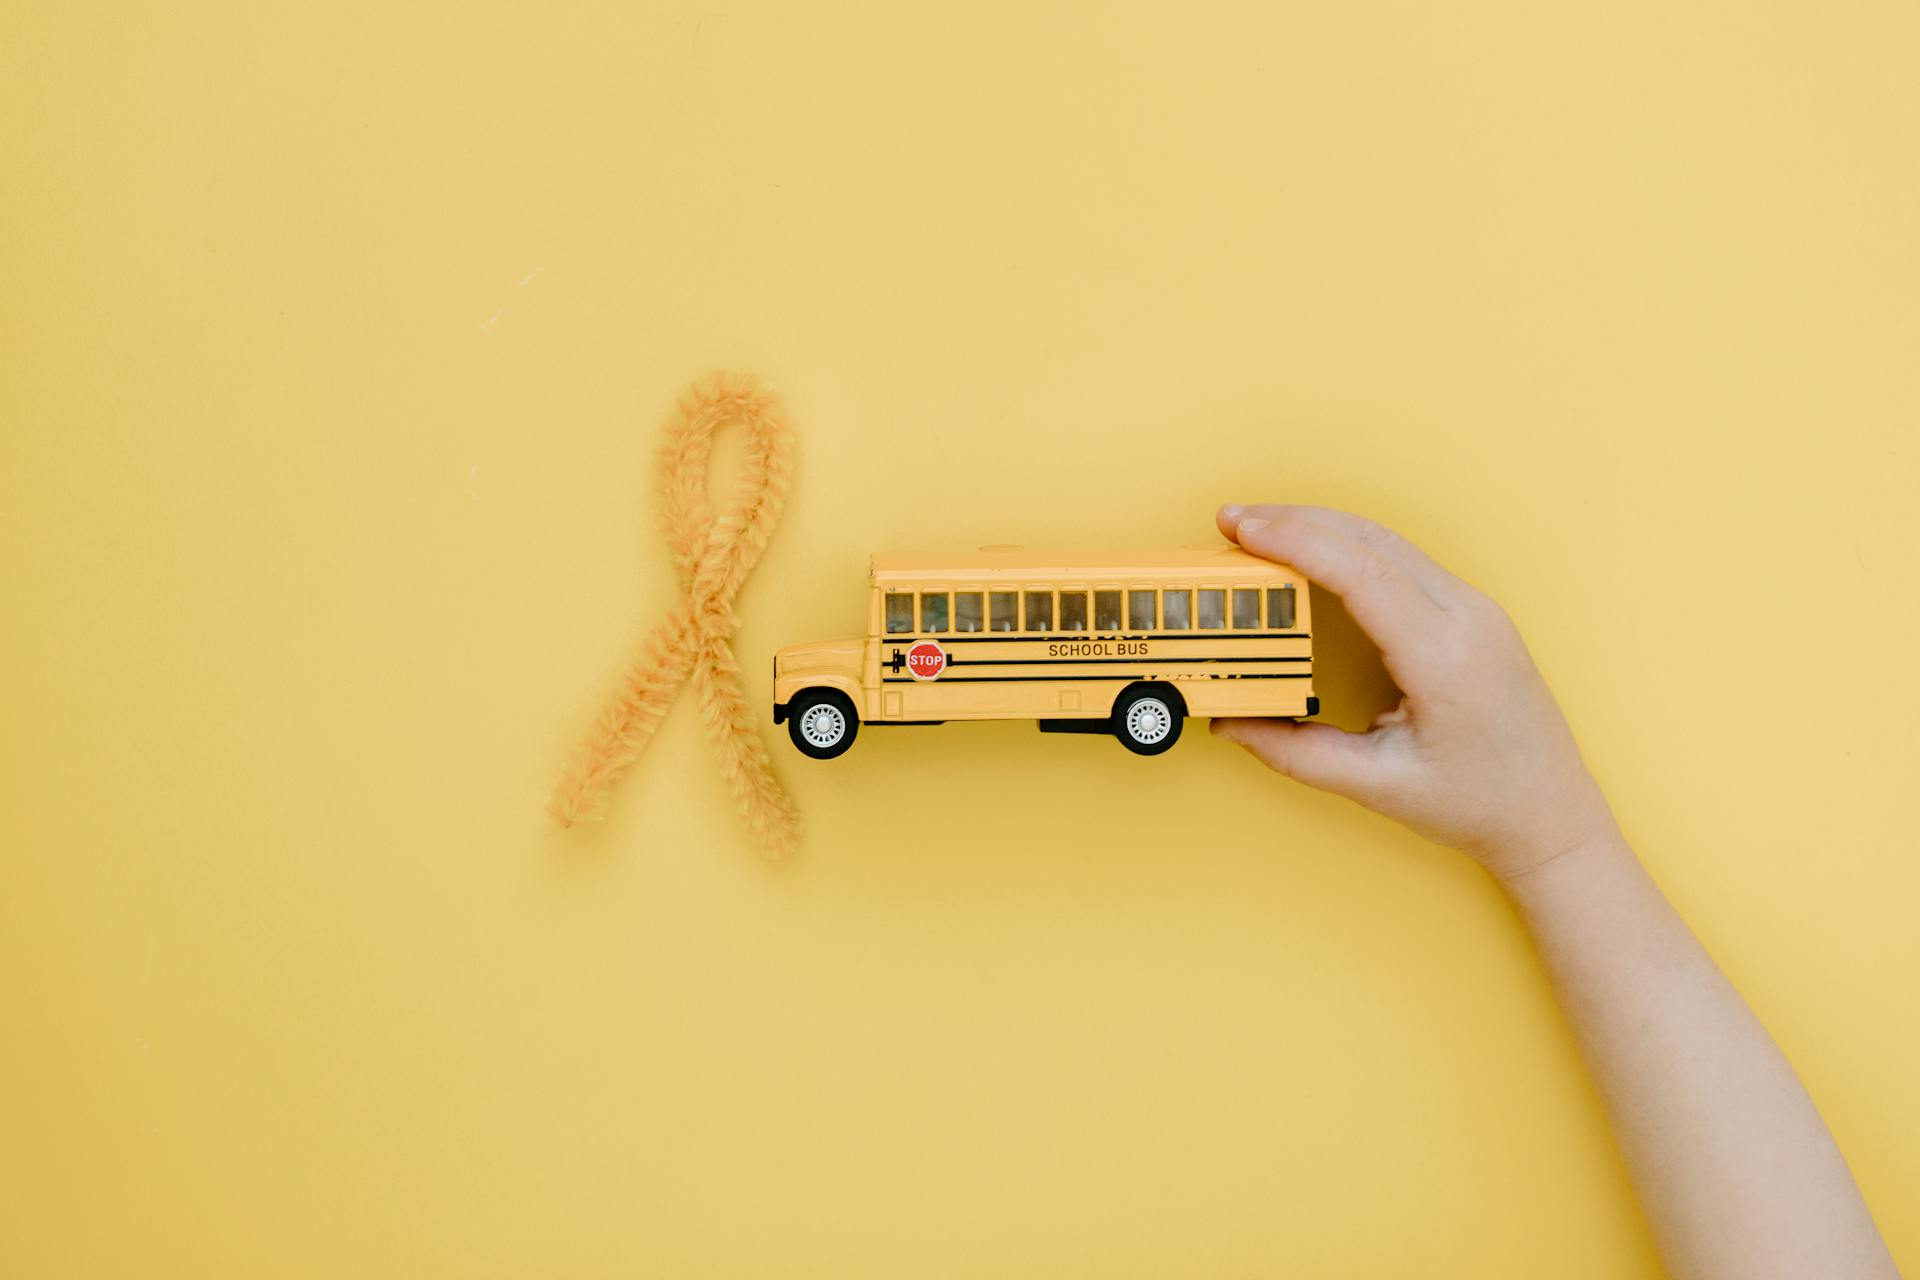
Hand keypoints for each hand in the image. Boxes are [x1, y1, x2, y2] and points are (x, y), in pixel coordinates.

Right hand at [1211, 504, 1616, 883]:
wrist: (1552, 815)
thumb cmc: (1480, 804)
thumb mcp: (1377, 785)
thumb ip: (1295, 752)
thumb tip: (1232, 724)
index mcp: (1446, 657)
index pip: (1362, 572)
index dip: (1296, 542)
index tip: (1243, 530)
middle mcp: (1468, 619)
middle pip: (1371, 540)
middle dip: (1295, 522)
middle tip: (1232, 521)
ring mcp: (1477, 610)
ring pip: (1389, 542)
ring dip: (1322, 528)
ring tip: (1260, 531)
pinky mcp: (1474, 614)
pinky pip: (1405, 561)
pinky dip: (1350, 548)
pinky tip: (1313, 554)